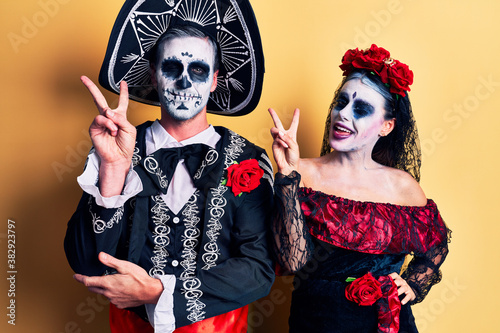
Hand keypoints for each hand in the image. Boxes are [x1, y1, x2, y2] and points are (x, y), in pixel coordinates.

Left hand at [73, 252, 162, 308]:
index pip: (89, 282)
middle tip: (92, 278)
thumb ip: (111, 261)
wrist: (149, 291)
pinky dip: (112, 294)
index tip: (76, 276)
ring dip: (103, 288)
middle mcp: (108, 293)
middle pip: (93, 289)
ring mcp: (113, 300)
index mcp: (108, 283)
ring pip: (103, 294)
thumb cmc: (139, 278)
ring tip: (113, 282)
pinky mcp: (119, 304)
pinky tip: (121, 289)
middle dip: (90, 283)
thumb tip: (100, 255)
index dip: (80, 278)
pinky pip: (112, 299)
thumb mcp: (125, 266)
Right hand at [81, 76, 136, 195]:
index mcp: (120, 117)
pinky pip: (99, 120)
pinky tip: (111, 131)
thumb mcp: (129, 129)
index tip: (123, 82)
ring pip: (103, 112)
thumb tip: (107, 111)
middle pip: (99, 99)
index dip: (123, 92)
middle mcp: (109, 118)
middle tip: (83, 78)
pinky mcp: (94, 129)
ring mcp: (100, 123)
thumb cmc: (126, 145)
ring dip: (112, 121)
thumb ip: (121, 118)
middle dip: (91, 88)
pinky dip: (107, 124)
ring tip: (115, 131)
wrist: (119, 158)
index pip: (122, 101)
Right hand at [268, 108, 299, 174]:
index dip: (295, 116)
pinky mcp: (274, 144)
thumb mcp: (294, 146)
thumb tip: (279, 132)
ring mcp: (278, 139)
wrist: (288, 166)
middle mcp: (284, 136)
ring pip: (274, 130)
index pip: (294, 123)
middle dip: (273, 115)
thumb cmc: (293, 157)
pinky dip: (281, 141)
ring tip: (283, 138)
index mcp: (292, 135)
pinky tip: (284, 146)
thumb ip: (287, 138)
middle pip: (278, 123)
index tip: (297, 109)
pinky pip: (276, 138)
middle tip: (269, 109)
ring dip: (279, 133)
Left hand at [389, 272, 415, 304]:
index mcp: (398, 278)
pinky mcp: (411, 294)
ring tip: (395, 295)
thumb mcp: (395, 284)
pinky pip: (408, 296)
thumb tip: (378, 286)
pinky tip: (402, 302)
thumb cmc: (399, 288)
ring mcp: (407, 288)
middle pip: (399, 281)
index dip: (390, 276)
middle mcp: (403, 282)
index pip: (395, 275)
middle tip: (389, 288)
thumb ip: (389, 284)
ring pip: (404, 288)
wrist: (411, 292)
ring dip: (399, 291)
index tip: (386, 279)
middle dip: (394, 283)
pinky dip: (405, 299)